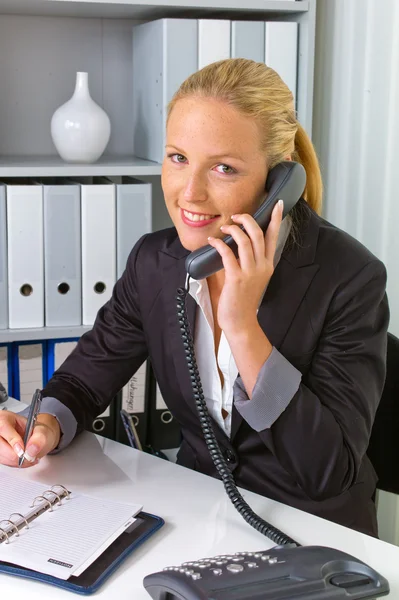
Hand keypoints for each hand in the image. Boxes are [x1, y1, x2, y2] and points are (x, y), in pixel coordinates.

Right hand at [0, 411, 60, 467]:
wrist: (34, 439)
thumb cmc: (36, 432)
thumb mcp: (42, 430)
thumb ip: (38, 438)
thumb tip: (32, 448)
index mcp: (5, 418)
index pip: (4, 428)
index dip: (13, 440)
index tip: (22, 450)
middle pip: (0, 446)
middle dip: (16, 455)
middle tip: (29, 457)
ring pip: (2, 456)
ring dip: (16, 461)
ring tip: (29, 458)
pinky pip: (4, 462)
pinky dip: (14, 464)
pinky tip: (23, 460)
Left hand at [207, 200, 283, 335]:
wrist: (240, 321)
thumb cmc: (243, 300)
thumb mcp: (253, 278)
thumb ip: (249, 261)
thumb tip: (236, 244)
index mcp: (267, 265)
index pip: (273, 237)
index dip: (275, 219)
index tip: (278, 204)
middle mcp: (261, 266)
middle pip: (258, 233)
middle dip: (247, 219)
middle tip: (237, 216)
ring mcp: (250, 272)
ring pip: (245, 241)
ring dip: (233, 229)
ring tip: (225, 226)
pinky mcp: (236, 278)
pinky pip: (228, 254)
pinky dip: (219, 244)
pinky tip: (213, 241)